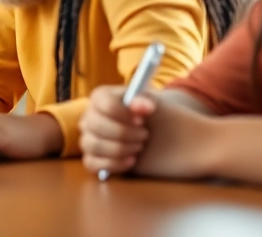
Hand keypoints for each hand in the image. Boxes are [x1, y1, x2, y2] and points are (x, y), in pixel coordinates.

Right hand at [80, 86, 213, 178]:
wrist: (172, 139)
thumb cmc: (161, 116)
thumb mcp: (155, 103)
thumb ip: (145, 100)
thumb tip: (143, 106)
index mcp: (103, 98)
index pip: (100, 102)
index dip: (119, 112)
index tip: (141, 120)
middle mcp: (93, 116)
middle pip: (92, 124)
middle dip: (120, 133)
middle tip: (144, 136)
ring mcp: (94, 138)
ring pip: (89, 144)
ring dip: (116, 148)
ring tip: (139, 148)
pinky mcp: (99, 160)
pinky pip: (91, 163)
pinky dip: (110, 163)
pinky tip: (131, 161)